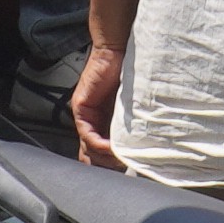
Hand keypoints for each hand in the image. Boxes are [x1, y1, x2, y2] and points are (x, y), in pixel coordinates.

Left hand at [67, 38, 124, 167]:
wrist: (117, 50)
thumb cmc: (129, 74)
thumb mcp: (132, 106)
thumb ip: (131, 124)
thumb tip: (143, 147)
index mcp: (104, 122)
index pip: (100, 153)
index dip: (110, 165)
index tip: (124, 172)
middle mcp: (92, 121)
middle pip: (91, 155)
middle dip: (106, 167)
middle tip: (120, 170)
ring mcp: (85, 115)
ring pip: (88, 148)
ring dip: (105, 157)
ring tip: (120, 160)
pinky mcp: (81, 107)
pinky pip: (86, 133)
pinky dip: (98, 144)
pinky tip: (111, 148)